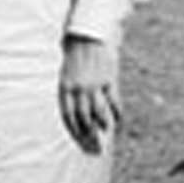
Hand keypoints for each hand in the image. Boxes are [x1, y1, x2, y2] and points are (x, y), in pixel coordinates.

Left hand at [59, 35, 119, 153]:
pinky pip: (113, 101)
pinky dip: (116, 113)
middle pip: (83, 118)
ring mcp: (94, 85)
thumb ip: (70, 90)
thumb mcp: (67, 72)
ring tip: (107, 133)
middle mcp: (78, 88)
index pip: (68, 116)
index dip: (74, 132)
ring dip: (103, 126)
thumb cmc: (76, 53)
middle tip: (95, 147)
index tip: (80, 142)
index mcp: (65, 87)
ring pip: (99, 113)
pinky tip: (118, 119)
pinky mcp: (108, 79)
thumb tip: (76, 111)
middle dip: (89, 135)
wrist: (88, 35)